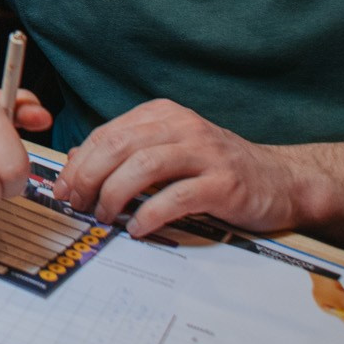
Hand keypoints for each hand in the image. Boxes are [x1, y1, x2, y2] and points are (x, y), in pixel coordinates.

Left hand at [53, 98, 327, 238]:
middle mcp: (182, 126)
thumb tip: (76, 163)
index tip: (63, 189)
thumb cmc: (217, 168)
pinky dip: (149, 214)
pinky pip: (175, 197)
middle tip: (76, 205)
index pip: (107, 134)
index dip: (79, 163)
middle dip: (88, 177)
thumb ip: (128, 153)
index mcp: (163, 115)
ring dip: (113, 195)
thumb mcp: (170, 150)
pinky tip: (137, 229)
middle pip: (118, 146)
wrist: (280, 181)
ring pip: (142, 167)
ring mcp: (204, 153)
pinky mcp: (223, 183)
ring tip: (104, 217)